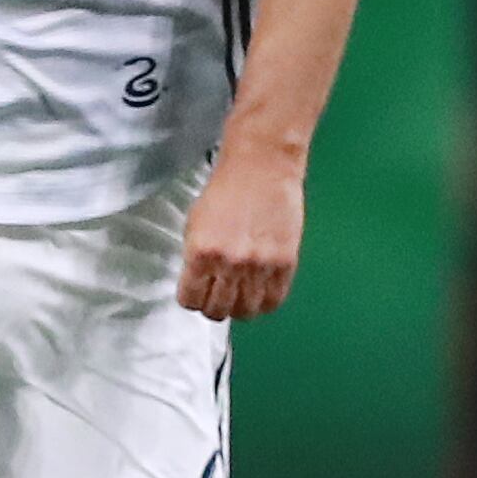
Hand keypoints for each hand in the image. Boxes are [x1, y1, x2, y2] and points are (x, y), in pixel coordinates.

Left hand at [179, 149, 305, 319]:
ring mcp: (259, 266)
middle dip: (215, 306)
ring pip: (247, 311)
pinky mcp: (285, 263)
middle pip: (218, 310)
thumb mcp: (195, 224)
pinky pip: (274, 301)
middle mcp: (229, 264)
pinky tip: (261, 292)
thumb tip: (200, 284)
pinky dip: (265, 303)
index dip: (193, 299)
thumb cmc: (226, 189)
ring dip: (241, 308)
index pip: (191, 300)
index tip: (197, 293)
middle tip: (219, 296)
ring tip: (241, 296)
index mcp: (201, 252)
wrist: (262, 166)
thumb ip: (195, 258)